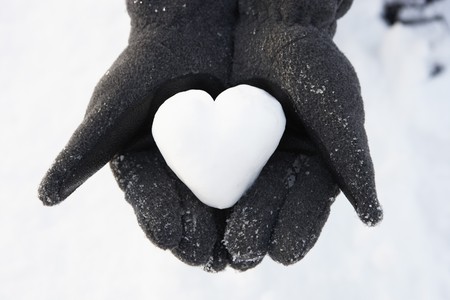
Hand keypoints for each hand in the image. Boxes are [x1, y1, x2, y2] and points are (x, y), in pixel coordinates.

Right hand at [38, 0, 235, 271]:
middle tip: (211, 258)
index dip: (162, 222)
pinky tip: (257, 220)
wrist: (188, 32)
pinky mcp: (229, 152)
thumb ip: (83, 150)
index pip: (148, 203)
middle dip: (195, 237)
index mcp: (139, 167)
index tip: (177, 242)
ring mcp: (200, 162)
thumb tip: (44, 198)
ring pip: (211, 205)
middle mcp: (168, 170)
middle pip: (182, 212)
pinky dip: (245, 202)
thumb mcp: (111, 107)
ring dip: (222, 231)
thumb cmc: (144, 66)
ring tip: (235, 253)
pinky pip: (238, 181)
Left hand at [223, 0, 382, 269]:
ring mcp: (248, 164)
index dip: (293, 233)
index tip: (278, 251)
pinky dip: (201, 204)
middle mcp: (280, 173)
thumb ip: (352, 160)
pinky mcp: (217, 150)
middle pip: (267, 217)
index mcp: (313, 170)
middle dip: (254, 239)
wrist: (269, 26)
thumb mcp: (336, 107)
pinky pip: (208, 184)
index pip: (305, 214)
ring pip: (235, 209)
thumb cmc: (310, 63)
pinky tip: (193, 220)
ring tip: (211, 252)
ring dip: (223, 233)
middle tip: (239, 254)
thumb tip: (373, 217)